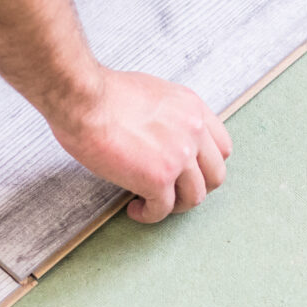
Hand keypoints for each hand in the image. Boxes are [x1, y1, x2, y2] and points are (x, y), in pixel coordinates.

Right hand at [50, 68, 233, 224]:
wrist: (84, 99)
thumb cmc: (103, 93)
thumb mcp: (152, 92)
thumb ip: (168, 114)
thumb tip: (161, 133)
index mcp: (193, 109)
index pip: (221, 146)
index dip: (206, 165)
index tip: (190, 172)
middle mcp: (193, 132)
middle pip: (215, 175)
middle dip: (195, 188)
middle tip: (174, 192)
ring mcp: (179, 157)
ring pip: (194, 197)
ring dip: (175, 206)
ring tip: (152, 204)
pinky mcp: (158, 178)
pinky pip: (163, 209)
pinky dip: (150, 214)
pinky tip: (135, 209)